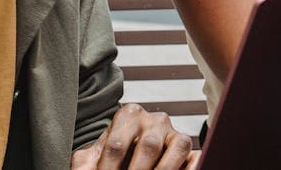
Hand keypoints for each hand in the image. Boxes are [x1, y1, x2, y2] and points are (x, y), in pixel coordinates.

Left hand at [70, 104, 198, 168]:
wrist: (130, 156)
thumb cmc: (113, 156)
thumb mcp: (94, 158)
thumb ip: (84, 165)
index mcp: (129, 115)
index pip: (116, 145)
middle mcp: (155, 119)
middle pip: (148, 146)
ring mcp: (174, 132)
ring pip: (177, 147)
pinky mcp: (188, 148)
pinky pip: (195, 156)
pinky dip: (190, 168)